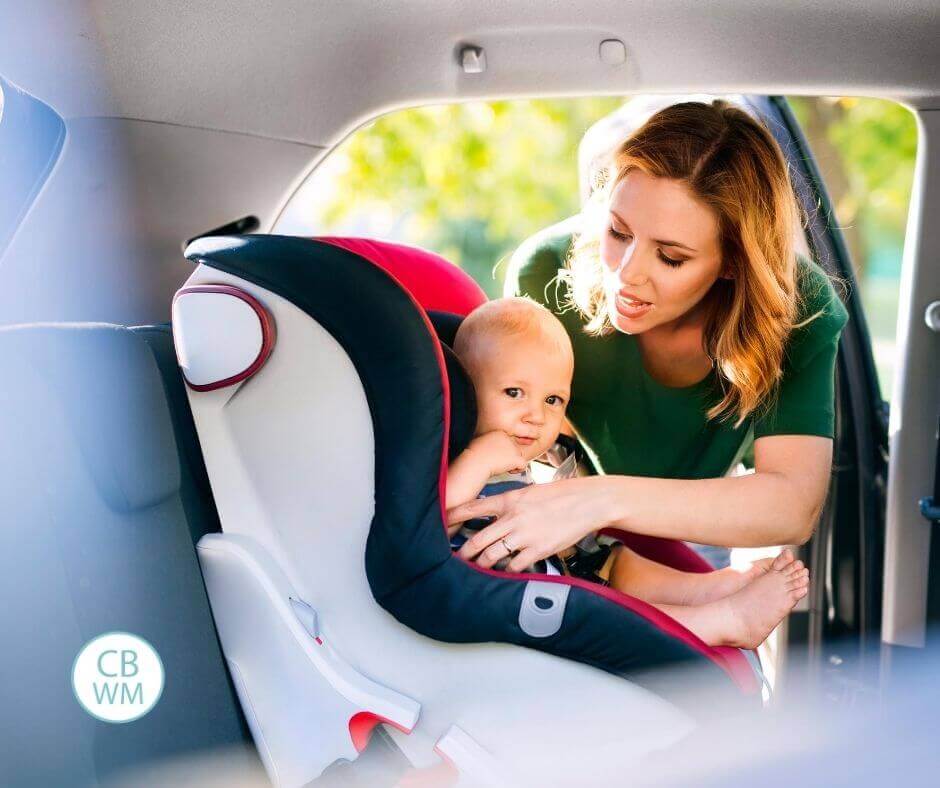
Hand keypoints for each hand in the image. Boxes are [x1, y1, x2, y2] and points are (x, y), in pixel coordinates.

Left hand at [448, 475, 614, 571]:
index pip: (474, 507)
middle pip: (479, 538)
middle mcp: (513, 517)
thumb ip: (511, 502)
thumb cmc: (561, 496)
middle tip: (456, 558)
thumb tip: (494, 510)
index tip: (443, 522)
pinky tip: (504, 570)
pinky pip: (514, 565)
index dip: (455, 516)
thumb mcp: (531, 492)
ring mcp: (525, 535)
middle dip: (464, 551)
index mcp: (510, 499)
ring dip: (482, 563)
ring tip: (477, 567)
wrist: (587, 502)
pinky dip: (506, 570)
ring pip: (492, 555)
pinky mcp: (538, 550)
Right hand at [467, 430, 527, 475]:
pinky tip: (509, 471)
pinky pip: (523, 465)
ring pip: (519, 456)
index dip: (503, 452)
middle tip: (499, 463)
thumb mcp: (481, 443)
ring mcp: (513, 448)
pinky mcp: (516, 458)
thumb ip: (490, 443)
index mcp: (500, 433)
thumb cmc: (474, 455)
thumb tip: (492, 450)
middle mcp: (509, 438)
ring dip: (513, 463)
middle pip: (515, 449)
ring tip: (503, 467)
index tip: (495, 458)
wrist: (475, 462)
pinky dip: (518, 470)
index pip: (508, 442)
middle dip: (509, 457)